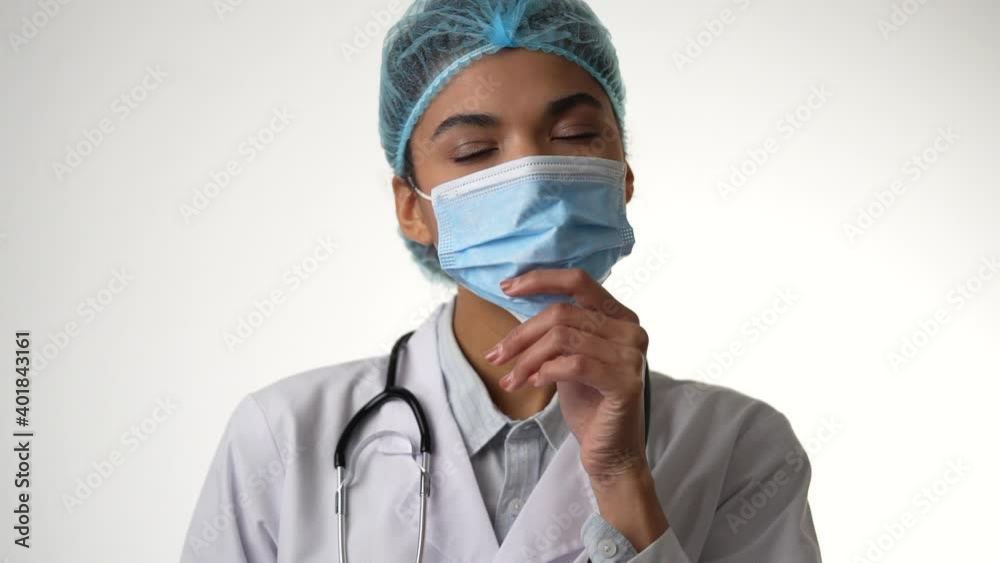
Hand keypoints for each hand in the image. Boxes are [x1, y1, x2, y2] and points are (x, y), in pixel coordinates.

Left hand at [484, 268, 648, 481]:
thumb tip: (515, 304)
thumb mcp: (568, 358)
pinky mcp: (626, 381)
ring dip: (527, 359)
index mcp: (620, 316)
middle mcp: (631, 330)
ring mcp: (631, 355)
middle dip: (522, 334)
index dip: (540, 279)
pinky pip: (574, 364)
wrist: (609, 452)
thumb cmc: (588, 404)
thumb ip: (557, 331)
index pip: (579, 281)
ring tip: (511, 379)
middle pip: (562, 313)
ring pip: (562, 338)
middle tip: (496, 355)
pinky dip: (546, 371)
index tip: (506, 288)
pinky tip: (535, 384)